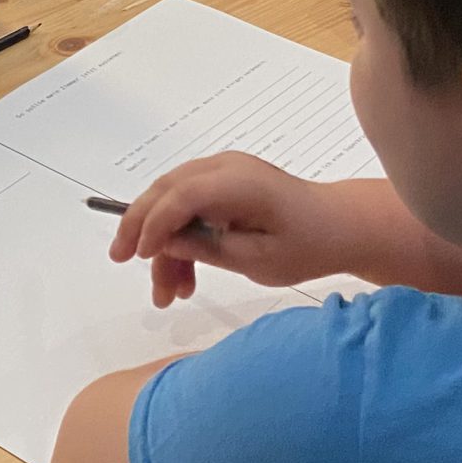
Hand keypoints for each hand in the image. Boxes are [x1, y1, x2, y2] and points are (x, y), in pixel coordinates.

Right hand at [107, 153, 354, 307]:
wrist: (340, 228)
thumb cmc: (308, 245)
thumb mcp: (257, 260)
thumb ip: (207, 248)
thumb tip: (163, 240)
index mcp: (238, 182)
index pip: (180, 195)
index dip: (153, 223)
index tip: (137, 256)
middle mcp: (225, 168)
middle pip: (166, 191)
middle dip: (141, 226)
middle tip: (120, 260)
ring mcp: (224, 173)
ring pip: (173, 203)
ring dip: (163, 245)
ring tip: (166, 294)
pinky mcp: (226, 186)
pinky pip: (190, 207)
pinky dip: (182, 239)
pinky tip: (184, 280)